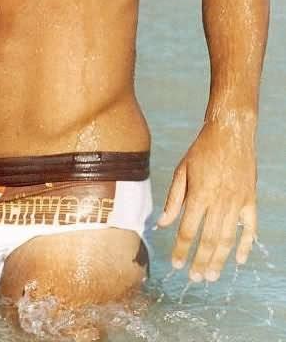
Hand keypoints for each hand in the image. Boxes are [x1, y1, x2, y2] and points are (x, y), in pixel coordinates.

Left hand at [157, 119, 256, 281]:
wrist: (231, 133)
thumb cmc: (202, 150)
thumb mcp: (182, 169)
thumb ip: (174, 198)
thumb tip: (163, 224)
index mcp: (200, 194)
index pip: (188, 230)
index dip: (181, 249)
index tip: (176, 264)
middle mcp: (219, 201)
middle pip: (208, 240)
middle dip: (200, 261)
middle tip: (194, 278)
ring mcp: (237, 202)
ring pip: (228, 239)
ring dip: (220, 260)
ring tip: (211, 275)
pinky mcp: (250, 200)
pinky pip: (250, 228)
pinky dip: (246, 245)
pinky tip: (239, 260)